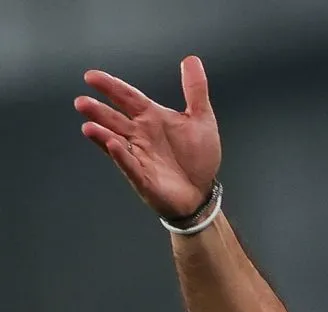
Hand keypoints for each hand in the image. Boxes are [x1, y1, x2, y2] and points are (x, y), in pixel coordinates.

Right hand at [74, 55, 221, 219]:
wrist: (201, 191)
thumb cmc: (197, 156)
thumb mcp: (201, 119)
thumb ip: (195, 90)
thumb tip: (191, 59)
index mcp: (151, 118)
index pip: (128, 98)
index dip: (111, 87)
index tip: (91, 76)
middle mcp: (140, 135)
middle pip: (115, 119)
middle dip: (98, 111)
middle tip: (81, 102)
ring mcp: (139, 156)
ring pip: (116, 142)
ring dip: (102, 134)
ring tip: (88, 125)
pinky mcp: (143, 177)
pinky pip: (130, 165)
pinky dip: (122, 156)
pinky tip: (112, 145)